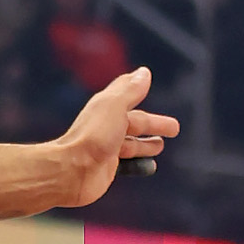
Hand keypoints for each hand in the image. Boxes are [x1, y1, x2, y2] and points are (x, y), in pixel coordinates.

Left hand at [53, 66, 176, 202]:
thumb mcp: (114, 106)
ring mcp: (105, 150)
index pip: (129, 99)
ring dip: (145, 144)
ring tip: (159, 146)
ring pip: (130, 145)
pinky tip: (150, 167)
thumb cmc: (92, 136)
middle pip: (134, 124)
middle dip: (153, 125)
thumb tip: (143, 72)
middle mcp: (105, 128)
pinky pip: (127, 165)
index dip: (140, 92)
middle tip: (174, 129)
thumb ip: (129, 90)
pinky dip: (139, 164)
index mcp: (106, 109)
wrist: (69, 171)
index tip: (150, 84)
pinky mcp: (106, 169)